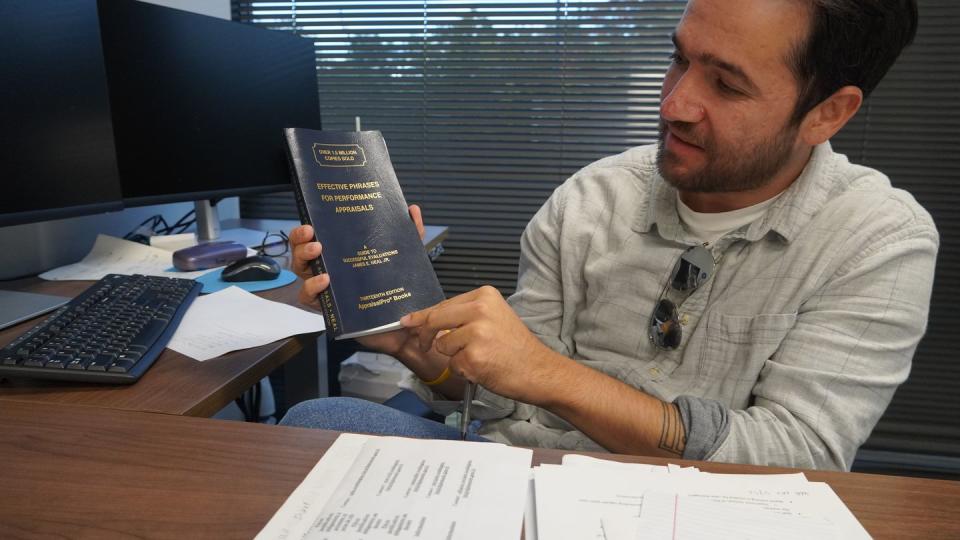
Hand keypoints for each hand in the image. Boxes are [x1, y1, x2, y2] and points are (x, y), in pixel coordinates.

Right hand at [289, 205, 425, 354]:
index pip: (318, 237)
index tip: (313, 219)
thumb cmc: (400, 290)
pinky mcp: (329, 309)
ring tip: (317, 251)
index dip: (309, 227)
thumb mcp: (406, 258)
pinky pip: (310, 298)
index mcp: (343, 255)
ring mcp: (327, 290)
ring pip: (301, 272)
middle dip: (300, 239)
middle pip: (302, 251)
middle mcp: (330, 270)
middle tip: (312, 234)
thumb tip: (412, 209)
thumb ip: (410, 233)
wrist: (406, 326)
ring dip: (304, 258)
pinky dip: (312, 287)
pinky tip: (324, 280)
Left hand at [400, 285, 557, 403]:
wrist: (538, 370)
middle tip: (426, 345)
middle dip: (426, 335)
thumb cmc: (515, 347)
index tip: (407, 321)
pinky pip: (452, 365)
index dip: (422, 316)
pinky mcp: (473, 357)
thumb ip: (463, 316)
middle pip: (435, 320)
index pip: (443, 304)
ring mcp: (476, 334)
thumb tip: (426, 320)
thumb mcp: (493, 318)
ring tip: (479, 357)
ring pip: (442, 345)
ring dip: (454, 357)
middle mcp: (480, 310)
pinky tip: (483, 368)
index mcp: (485, 296)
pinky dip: (463, 371)